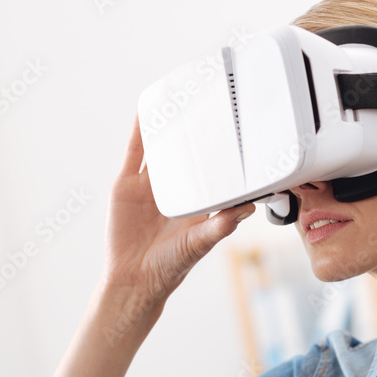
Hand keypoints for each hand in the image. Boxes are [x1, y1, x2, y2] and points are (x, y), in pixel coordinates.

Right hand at [101, 114, 254, 303]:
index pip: (214, 169)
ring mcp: (151, 185)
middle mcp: (176, 190)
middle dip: (197, 129)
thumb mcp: (199, 244)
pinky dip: (139, 132)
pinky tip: (145, 111)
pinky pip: (135, 153)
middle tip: (210, 100)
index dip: (223, 150)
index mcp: (198, 202)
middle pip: (188, 152)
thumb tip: (248, 208)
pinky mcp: (128, 185)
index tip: (237, 128)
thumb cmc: (170, 267)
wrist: (133, 280)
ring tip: (179, 96)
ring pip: (162, 148)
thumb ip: (221, 226)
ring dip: (169, 124)